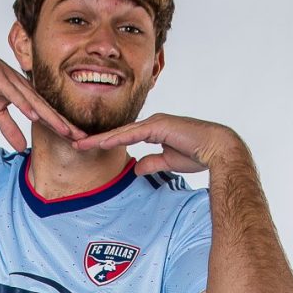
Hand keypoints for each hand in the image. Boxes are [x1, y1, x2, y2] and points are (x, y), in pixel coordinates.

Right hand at [0, 37, 85, 150]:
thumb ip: (9, 128)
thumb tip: (21, 148)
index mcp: (24, 95)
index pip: (46, 113)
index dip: (61, 126)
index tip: (76, 139)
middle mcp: (24, 88)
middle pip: (48, 109)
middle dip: (65, 124)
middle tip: (83, 137)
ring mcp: (13, 82)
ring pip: (36, 103)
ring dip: (51, 117)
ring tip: (66, 130)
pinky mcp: (0, 79)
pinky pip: (15, 95)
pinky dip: (25, 105)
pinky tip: (35, 115)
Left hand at [73, 113, 242, 174]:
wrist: (218, 149)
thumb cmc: (197, 154)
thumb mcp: (167, 161)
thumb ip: (151, 163)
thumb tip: (136, 169)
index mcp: (153, 130)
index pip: (123, 137)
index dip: (105, 142)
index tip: (87, 148)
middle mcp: (151, 124)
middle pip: (117, 132)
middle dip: (96, 139)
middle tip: (75, 143)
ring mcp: (154, 123)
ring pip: (121, 131)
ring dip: (100, 138)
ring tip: (80, 144)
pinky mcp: (159, 126)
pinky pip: (133, 133)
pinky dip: (117, 137)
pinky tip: (102, 142)